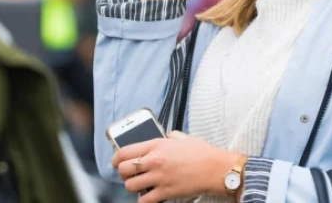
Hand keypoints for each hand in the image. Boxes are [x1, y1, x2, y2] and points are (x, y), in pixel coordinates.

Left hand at [112, 131, 240, 202]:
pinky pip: (144, 200)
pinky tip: (147, 196)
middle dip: (122, 173)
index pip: (124, 152)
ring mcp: (159, 177)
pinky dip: (143, 200)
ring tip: (139, 185)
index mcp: (156, 145)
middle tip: (128, 174)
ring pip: (130, 186)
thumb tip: (164, 137)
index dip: (115, 159)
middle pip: (123, 169)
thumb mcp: (182, 137)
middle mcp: (154, 161)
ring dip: (132, 186)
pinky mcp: (166, 192)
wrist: (215, 168)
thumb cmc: (201, 152)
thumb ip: (169, 136)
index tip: (116, 162)